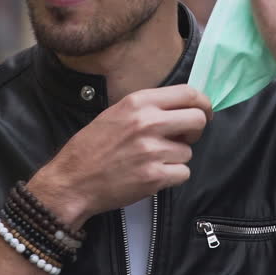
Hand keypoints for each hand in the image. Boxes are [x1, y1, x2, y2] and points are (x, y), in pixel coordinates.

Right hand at [29, 85, 211, 228]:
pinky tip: (151, 175)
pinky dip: (171, 176)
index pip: (188, 93)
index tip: (203, 112)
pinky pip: (183, 173)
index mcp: (138, 102)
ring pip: (188, 151)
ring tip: (151, 161)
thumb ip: (148, 108)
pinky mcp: (155, 176)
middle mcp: (148, 122)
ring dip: (176, 158)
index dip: (202, 104)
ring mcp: (152, 150)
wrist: (72, 180)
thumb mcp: (116, 113)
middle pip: (198, 120)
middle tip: (182, 139)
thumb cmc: (92, 147)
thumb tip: (181, 108)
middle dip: (195, 131)